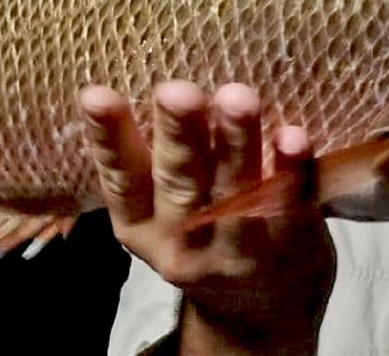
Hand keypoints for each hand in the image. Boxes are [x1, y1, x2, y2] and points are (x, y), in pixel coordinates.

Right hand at [80, 80, 333, 355]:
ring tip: (237, 97)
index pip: (120, 178)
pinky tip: (293, 136)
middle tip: (177, 91)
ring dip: (236, 143)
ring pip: (234, 192)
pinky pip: (291, 206)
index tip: (95, 95)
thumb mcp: (164, 213)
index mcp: (141, 224)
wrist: (260, 315)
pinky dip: (292, 169)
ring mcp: (236, 250)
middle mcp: (182, 240)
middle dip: (179, 134)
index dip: (108, 138)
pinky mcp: (288, 249)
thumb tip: (161, 74)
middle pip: (179, 182)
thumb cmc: (208, 236)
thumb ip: (161, 161)